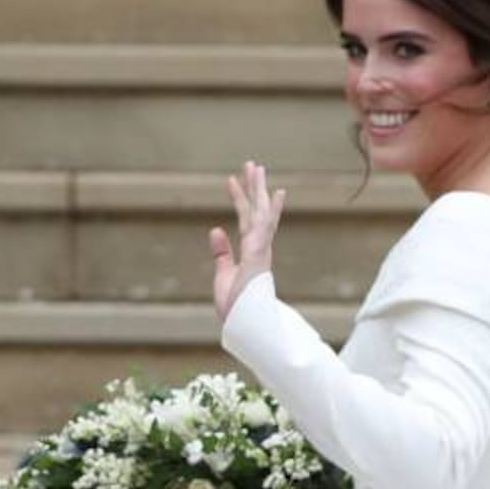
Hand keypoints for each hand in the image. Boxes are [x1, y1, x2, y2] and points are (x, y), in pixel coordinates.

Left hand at [210, 160, 286, 319]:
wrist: (243, 325)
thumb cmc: (236, 305)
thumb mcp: (223, 273)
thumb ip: (222, 252)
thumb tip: (215, 229)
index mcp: (249, 251)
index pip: (245, 219)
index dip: (240, 199)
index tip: (234, 180)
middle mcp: (258, 247)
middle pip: (256, 210)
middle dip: (254, 187)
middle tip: (252, 163)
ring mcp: (260, 251)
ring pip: (262, 214)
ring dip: (259, 190)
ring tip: (257, 168)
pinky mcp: (259, 257)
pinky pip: (265, 230)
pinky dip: (270, 212)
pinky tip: (274, 194)